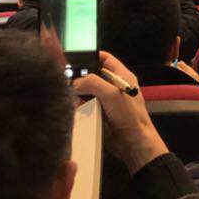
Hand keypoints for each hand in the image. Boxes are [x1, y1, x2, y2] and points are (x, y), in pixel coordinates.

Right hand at [72, 52, 166, 172]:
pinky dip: (80, 105)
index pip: (105, 58)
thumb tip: (75, 83)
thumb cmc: (128, 115)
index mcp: (122, 76)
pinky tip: (73, 108)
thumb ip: (92, 83)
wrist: (133, 142)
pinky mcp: (102, 113)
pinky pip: (87, 105)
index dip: (90, 56)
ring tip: (68, 96)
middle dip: (80, 77)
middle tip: (65, 80)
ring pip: (88, 91)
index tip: (73, 58)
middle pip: (93, 75)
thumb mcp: (111, 94)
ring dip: (78, 93)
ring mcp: (108, 100)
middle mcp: (115, 85)